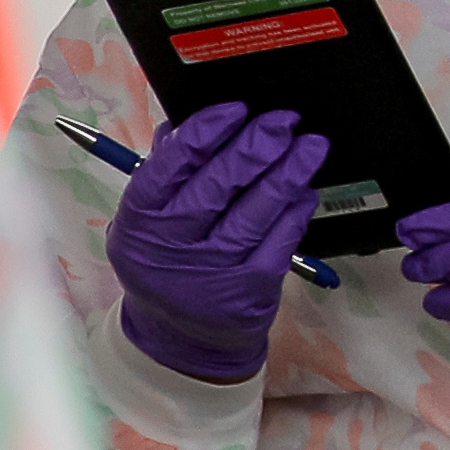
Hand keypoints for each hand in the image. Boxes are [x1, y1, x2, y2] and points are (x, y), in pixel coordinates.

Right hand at [106, 102, 328, 381]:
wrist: (181, 340)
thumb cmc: (166, 264)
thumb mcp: (148, 221)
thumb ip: (163, 171)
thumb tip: (183, 122)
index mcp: (140, 220)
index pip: (170, 166)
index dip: (205, 132)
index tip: (236, 109)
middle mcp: (171, 247)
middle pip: (217, 185)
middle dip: (257, 146)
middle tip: (283, 121)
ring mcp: (211, 272)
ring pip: (255, 212)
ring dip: (287, 173)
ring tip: (309, 147)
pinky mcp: (248, 291)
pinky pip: (279, 242)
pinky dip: (295, 212)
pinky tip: (305, 191)